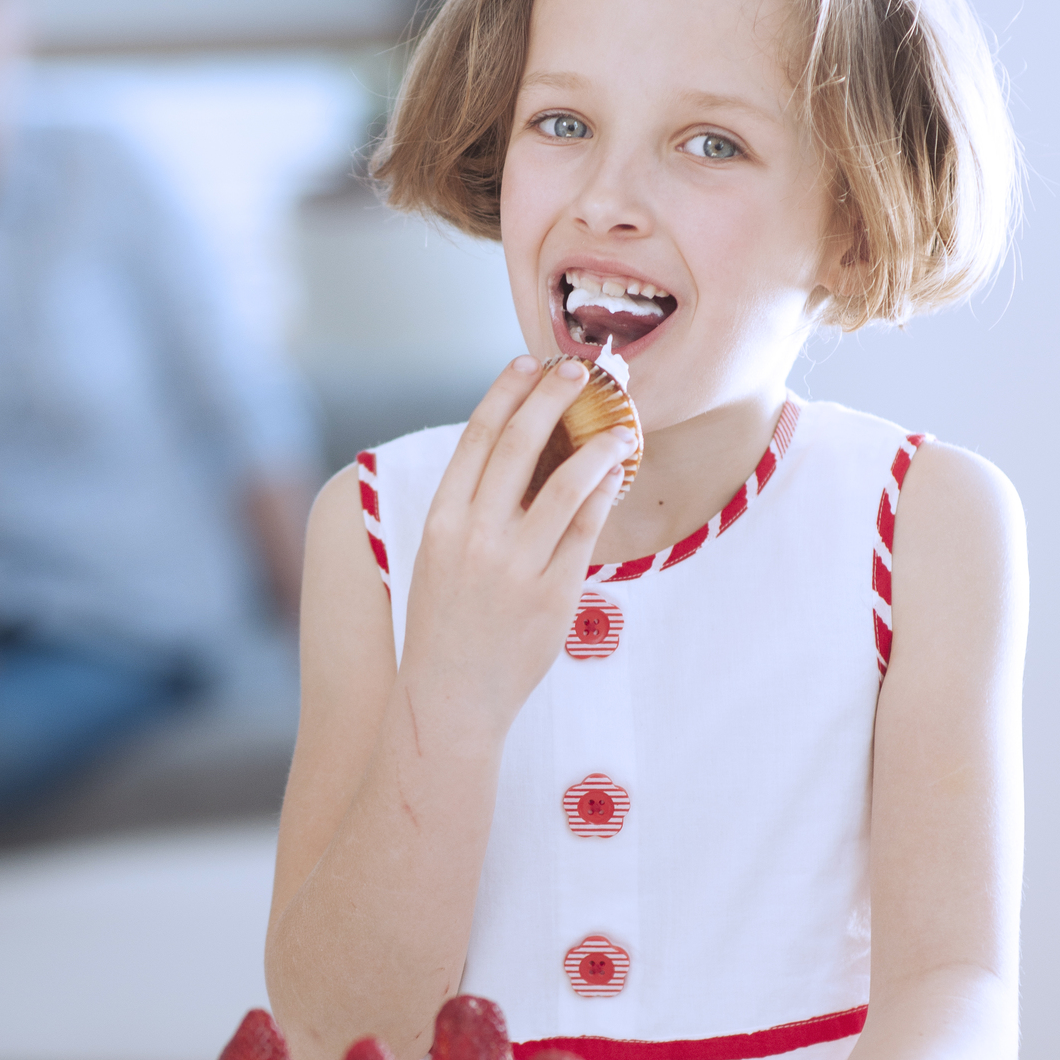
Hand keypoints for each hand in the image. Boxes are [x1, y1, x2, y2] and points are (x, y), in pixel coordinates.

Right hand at [398, 356, 633, 732]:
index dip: (505, 392)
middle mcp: (476, 536)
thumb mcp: (438, 555)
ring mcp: (515, 566)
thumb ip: (468, 506)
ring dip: (597, 444)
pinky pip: (587, 530)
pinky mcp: (552, 594)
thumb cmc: (445, 624)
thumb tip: (511, 450)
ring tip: (621, 424)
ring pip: (565, 484)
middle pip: (520, 445)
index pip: (477, 437)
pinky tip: (618, 473)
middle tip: (581, 372)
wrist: (451, 696)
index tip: (529, 364)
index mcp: (441, 520)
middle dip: (552, 398)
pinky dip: (604, 494)